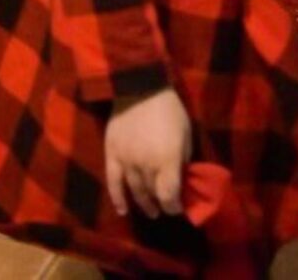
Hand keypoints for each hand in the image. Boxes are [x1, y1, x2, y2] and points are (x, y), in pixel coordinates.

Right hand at [104, 87, 191, 219]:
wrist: (141, 86)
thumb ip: (184, 159)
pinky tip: (123, 210)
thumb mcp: (186, 133)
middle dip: (161, 204)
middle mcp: (145, 165)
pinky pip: (113, 183)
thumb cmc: (169, 109)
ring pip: (134, 191)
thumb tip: (182, 179)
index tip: (178, 207)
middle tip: (165, 207)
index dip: (174, 207)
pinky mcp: (111, 154)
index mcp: (167, 159)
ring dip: (143, 204)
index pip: (169, 196)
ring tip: (150, 210)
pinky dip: (117, 199)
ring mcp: (126, 161)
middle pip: (153, 194)